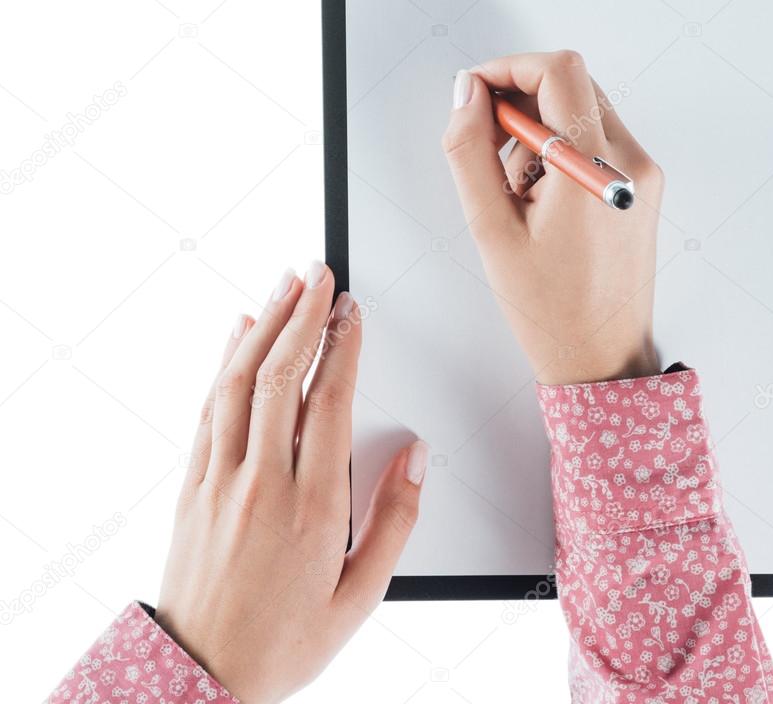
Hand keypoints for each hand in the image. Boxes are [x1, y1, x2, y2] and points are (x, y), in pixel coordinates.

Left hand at [157, 262, 426, 703]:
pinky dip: (222, 363)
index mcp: (313, 506)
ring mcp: (220, 480)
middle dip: (301, 316)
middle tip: (317, 274)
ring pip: (237, 383)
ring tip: (284, 285)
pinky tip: (236, 333)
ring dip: (263, 326)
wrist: (199, 677)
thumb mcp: (360, 598)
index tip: (351, 310)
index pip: (328, 401)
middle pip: (280, 376)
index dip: (342, 346)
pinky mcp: (192, 486)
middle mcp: (262, 482)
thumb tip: (416, 459)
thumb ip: (394, 523)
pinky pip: (207, 410)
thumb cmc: (284, 640)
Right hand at [442, 50, 663, 384]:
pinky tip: (541, 198)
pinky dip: (561, 151)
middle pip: (572, 86)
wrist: (603, 360)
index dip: (509, 68)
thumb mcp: (491, 229)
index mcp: (594, 168)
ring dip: (540, 130)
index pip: (558, 71)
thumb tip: (466, 94)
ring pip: (583, 111)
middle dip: (521, 102)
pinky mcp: (642, 188)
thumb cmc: (550, 309)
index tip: (477, 92)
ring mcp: (642, 175)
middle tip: (489, 145)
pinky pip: (598, 141)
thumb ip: (470, 150)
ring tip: (516, 190)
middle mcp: (630, 162)